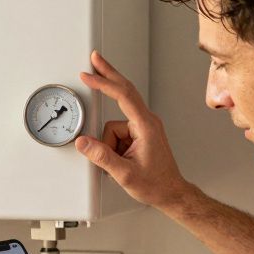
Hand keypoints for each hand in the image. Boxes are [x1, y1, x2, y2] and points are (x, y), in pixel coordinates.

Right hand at [76, 50, 191, 210]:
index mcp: (146, 126)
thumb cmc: (156, 184)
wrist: (171, 193)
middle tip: (94, 60)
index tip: (90, 74)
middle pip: (124, 92)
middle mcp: (147, 122)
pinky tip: (119, 160)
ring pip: (114, 126)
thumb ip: (101, 157)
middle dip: (107, 77)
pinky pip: (118, 134)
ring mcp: (144, 128)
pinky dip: (113, 146)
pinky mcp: (141, 134)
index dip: (104, 83)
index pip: (123, 96)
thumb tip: (83, 142)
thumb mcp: (125, 173)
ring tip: (118, 163)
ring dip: (109, 144)